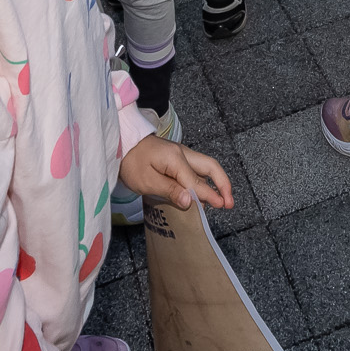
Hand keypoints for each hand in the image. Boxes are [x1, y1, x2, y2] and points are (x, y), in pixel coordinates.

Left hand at [117, 134, 234, 211]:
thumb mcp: (147, 180)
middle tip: (229, 203)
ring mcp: (180, 155)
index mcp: (176, 158)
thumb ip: (170, 190)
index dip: (208, 195)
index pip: (196, 181)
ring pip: (204, 168)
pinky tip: (202, 194)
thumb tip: (189, 202)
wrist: (120, 144)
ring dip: (214, 183)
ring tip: (219, 202)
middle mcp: (183, 153)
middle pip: (210, 166)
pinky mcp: (176, 159)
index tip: (221, 206)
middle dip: (223, 184)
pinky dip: (203, 182)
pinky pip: (194, 170)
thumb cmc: (131, 162)